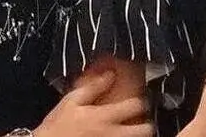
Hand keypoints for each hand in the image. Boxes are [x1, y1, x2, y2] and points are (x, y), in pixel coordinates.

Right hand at [35, 71, 152, 136]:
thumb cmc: (56, 126)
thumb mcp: (71, 102)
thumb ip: (92, 88)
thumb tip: (111, 74)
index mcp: (104, 117)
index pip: (137, 105)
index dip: (143, 101)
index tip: (141, 100)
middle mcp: (113, 134)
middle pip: (146, 131)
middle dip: (148, 125)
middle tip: (143, 121)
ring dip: (139, 135)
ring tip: (135, 131)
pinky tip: (122, 136)